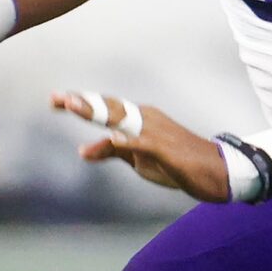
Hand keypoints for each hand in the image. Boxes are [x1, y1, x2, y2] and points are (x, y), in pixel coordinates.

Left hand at [52, 89, 229, 202]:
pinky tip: (112, 139)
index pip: (105, 108)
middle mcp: (145, 119)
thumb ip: (111, 152)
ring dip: (99, 112)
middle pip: (110, 108)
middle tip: (58, 99)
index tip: (55, 100)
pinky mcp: (167, 150)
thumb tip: (83, 150)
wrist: (216, 171)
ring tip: (75, 107)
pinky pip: (144, 143)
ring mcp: (156, 133)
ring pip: (123, 119)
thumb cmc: (176, 162)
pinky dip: (127, 141)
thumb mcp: (137, 159)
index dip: (81, 103)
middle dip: (84, 103)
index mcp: (138, 120)